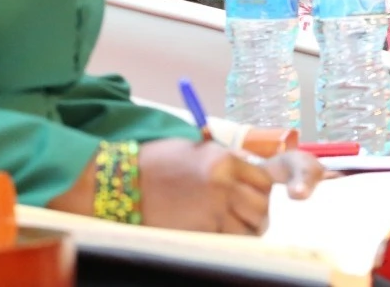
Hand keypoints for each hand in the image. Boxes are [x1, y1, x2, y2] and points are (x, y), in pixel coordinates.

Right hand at [138, 139, 325, 234]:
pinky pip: (228, 239)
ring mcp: (212, 210)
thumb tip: (256, 170)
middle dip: (260, 213)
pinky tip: (220, 233)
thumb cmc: (159, 162)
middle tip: (252, 217)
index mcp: (224, 160)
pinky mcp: (200, 231)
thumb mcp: (198, 151)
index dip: (264, 191)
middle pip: (262, 206)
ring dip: (248, 229)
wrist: (125, 182)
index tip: (258, 196)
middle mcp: (223, 185)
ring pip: (250, 228)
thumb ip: (229, 160)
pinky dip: (229, 239)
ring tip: (238, 227)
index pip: (265, 180)